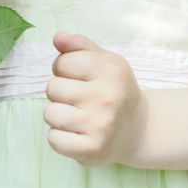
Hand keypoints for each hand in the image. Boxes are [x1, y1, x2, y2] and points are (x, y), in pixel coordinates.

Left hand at [44, 31, 148, 167]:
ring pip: (50, 114)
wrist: (138, 129)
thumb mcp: (104, 61)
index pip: (61, 62)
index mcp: (110, 69)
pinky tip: (77, 134)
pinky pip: (54, 140)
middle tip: (79, 99)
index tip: (78, 77)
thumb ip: (79, 45)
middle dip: (61, 92)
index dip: (64, 69)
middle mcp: (107, 96)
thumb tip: (57, 37)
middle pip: (52, 88)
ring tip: (77, 116)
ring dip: (58, 115)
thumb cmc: (114, 89)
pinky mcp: (92, 150)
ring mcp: (100, 125)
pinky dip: (60, 137)